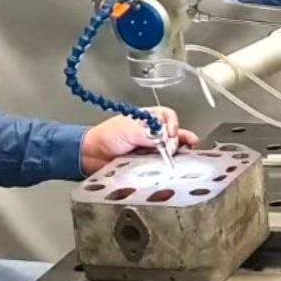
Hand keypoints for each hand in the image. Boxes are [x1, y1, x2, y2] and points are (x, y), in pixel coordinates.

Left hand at [81, 108, 199, 175]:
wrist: (92, 156)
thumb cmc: (105, 137)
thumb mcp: (129, 130)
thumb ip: (149, 135)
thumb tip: (166, 141)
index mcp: (147, 119)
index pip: (168, 117)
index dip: (172, 124)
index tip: (171, 133)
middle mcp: (151, 134)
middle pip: (174, 133)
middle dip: (181, 137)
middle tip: (181, 144)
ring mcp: (151, 149)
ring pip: (172, 148)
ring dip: (181, 150)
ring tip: (189, 152)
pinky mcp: (148, 164)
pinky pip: (163, 163)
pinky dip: (171, 163)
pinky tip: (176, 163)